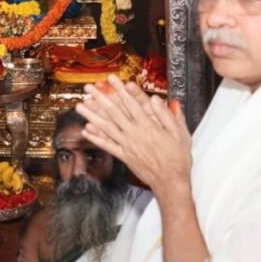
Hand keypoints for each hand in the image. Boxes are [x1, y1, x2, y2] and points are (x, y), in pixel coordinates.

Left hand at [75, 76, 192, 195]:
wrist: (171, 182)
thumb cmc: (177, 158)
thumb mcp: (180, 134)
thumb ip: (168, 116)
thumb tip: (157, 100)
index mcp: (149, 126)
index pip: (131, 103)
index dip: (120, 90)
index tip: (112, 79)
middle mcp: (135, 134)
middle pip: (114, 112)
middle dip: (100, 98)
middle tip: (89, 87)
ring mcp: (127, 145)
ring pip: (106, 127)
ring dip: (92, 115)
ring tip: (80, 106)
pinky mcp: (124, 156)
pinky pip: (107, 145)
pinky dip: (96, 138)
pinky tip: (86, 130)